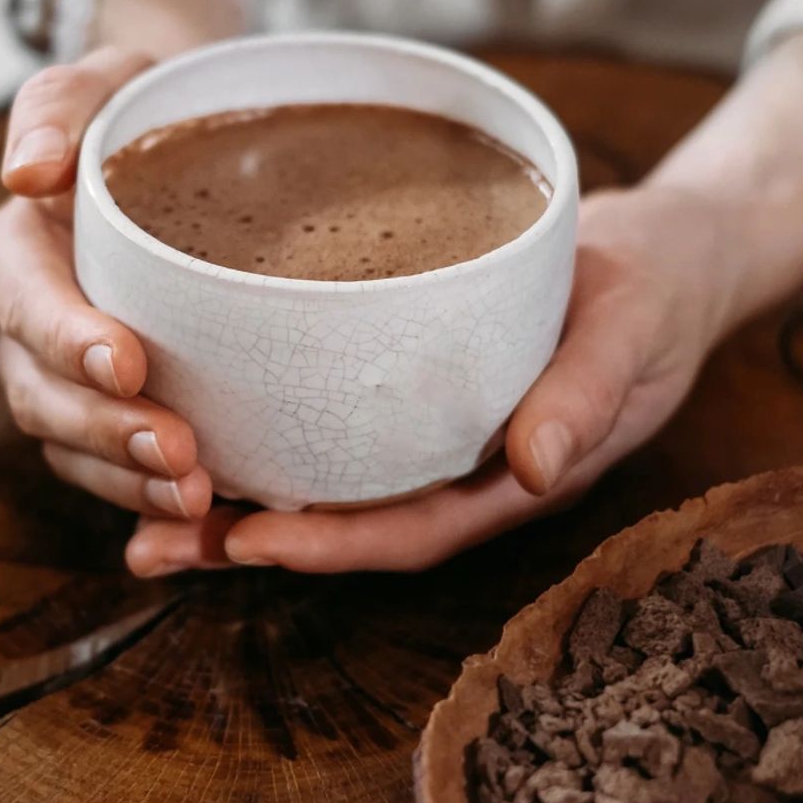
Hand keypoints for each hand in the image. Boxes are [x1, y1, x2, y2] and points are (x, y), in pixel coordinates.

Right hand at [0, 44, 216, 521]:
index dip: (66, 339)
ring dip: (128, 481)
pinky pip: (115, 471)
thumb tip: (24, 173)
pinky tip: (204, 516)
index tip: (128, 361)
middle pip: (42, 396)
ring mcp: (66, 381)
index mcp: (18, 255)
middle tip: (178, 454)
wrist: (190, 157)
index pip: (25, 303)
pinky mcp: (111, 414)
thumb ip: (59, 108)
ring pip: (73, 449)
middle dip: (105, 431)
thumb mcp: (108, 82)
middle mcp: (30, 329)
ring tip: (196, 498)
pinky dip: (149, 499)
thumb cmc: (148, 115)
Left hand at [126, 186, 739, 574]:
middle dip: (249, 543)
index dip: (332, 545)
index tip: (249, 539)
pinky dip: (264, 437)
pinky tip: (195, 424)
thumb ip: (588, 394)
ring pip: (324, 486)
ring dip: (234, 504)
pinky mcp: (409, 391)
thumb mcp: (632, 330)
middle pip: (345, 525)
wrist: (663, 257)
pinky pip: (330, 428)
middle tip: (150, 545)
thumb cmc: (653, 293)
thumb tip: (537, 466)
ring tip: (139, 508)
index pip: (412, 531)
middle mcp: (459, 471)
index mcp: (510, 476)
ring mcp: (432, 437)